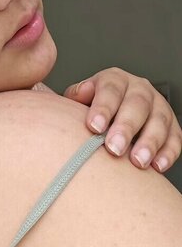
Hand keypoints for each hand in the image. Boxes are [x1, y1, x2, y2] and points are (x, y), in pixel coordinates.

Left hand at [63, 67, 181, 172]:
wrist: (106, 118)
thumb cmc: (89, 111)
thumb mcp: (77, 99)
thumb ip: (76, 96)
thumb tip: (78, 95)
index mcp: (113, 79)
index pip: (110, 89)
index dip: (103, 108)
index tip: (94, 127)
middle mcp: (138, 89)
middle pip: (136, 105)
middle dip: (126, 127)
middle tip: (114, 148)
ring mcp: (157, 106)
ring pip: (159, 121)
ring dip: (149, 142)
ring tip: (137, 162)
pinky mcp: (171, 126)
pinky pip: (175, 138)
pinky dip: (168, 152)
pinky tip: (157, 166)